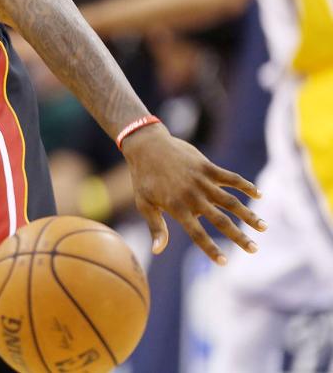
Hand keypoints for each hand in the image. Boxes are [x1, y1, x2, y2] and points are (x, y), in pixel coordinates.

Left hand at [123, 124, 265, 264]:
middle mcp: (192, 196)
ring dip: (248, 214)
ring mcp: (202, 181)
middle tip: (254, 250)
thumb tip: (157, 251)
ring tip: (263, 227)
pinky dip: (246, 186)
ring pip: (231, 201)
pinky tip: (259, 194)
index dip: (210, 249)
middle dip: (238, 236)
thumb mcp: (144, 203)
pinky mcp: (207, 167)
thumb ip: (156, 227)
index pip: (197, 233)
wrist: (146, 145)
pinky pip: (231, 178)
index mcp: (177, 207)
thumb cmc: (143, 177)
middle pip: (220, 220)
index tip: (224, 263)